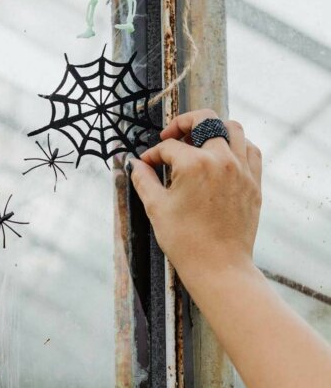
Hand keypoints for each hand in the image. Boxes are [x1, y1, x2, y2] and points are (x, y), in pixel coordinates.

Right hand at [130, 109, 261, 276]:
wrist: (218, 267)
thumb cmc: (185, 240)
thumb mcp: (156, 207)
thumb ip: (143, 179)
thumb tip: (134, 164)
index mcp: (195, 164)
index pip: (169, 147)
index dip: (153, 154)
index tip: (146, 164)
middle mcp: (222, 160)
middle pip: (205, 120)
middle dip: (184, 122)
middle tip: (171, 134)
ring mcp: (242, 170)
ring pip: (233, 128)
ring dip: (213, 128)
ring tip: (198, 141)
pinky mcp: (253, 183)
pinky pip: (250, 150)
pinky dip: (236, 145)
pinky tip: (222, 156)